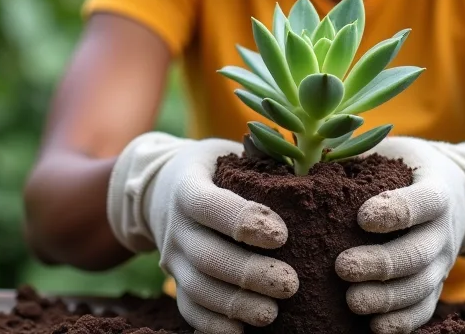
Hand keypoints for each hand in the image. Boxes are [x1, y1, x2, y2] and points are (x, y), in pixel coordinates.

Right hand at [107, 133, 298, 333]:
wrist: (159, 187)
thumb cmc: (211, 165)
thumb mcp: (226, 150)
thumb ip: (258, 154)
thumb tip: (305, 157)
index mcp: (187, 186)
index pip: (210, 206)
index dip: (244, 221)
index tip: (282, 236)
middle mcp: (176, 225)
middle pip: (207, 255)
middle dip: (248, 273)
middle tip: (289, 283)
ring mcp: (172, 257)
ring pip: (198, 288)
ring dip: (235, 304)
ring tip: (272, 313)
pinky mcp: (174, 280)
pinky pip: (189, 308)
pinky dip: (212, 324)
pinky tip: (242, 331)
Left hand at [335, 137, 464, 333]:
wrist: (462, 191)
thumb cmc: (409, 166)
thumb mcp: (392, 152)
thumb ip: (360, 155)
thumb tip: (310, 160)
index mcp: (436, 189)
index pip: (421, 203)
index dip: (394, 212)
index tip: (362, 218)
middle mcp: (444, 229)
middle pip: (418, 253)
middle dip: (381, 264)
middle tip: (343, 267)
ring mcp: (443, 260)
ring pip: (420, 287)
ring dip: (387, 299)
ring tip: (351, 301)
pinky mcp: (438, 283)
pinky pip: (424, 309)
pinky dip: (403, 322)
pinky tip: (374, 327)